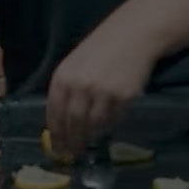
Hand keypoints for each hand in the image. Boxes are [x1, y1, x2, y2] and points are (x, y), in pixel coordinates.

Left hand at [46, 27, 154, 158]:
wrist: (133, 35)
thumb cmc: (102, 48)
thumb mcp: (76, 64)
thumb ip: (67, 89)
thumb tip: (62, 121)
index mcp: (62, 76)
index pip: (54, 112)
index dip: (56, 134)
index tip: (57, 148)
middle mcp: (79, 85)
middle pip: (72, 123)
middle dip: (72, 142)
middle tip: (73, 154)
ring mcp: (100, 92)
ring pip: (92, 125)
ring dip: (90, 137)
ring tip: (89, 144)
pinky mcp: (121, 97)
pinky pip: (112, 119)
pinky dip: (108, 126)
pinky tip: (107, 126)